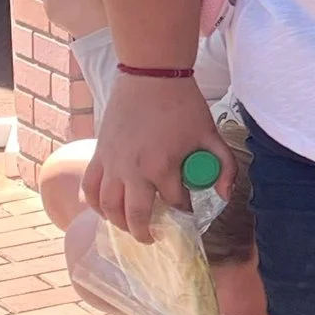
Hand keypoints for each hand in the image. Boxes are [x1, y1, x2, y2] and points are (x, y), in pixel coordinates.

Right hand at [82, 73, 217, 244]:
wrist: (151, 76)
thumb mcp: (211, 135)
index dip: (183, 212)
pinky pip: (90, 187)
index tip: (187, 212)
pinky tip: (105, 210)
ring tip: (130, 227)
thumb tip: (224, 196)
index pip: (174, 203)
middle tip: (154, 238)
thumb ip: (224, 167)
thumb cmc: (184, 104)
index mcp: (162, 166)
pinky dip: (95, 203)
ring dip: (118, 223)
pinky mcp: (99, 153)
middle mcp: (133, 170)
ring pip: (108, 207)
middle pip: (135, 216)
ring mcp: (112, 163)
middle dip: (146, 232)